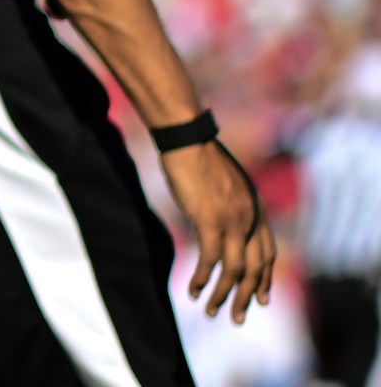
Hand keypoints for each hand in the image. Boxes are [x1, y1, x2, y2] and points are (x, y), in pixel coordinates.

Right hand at [162, 140, 274, 322]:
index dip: (265, 279)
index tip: (261, 299)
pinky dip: (202, 278)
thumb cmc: (198, 155)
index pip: (267, 253)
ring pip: (235, 270)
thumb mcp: (223, 183)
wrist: (187, 138)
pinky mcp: (210, 221)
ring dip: (223, 294)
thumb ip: (229, 204)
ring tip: (212, 311)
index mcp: (256, 208)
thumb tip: (219, 217)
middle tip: (237, 317)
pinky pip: (210, 259)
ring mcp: (233, 220)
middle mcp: (251, 218)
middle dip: (246, 296)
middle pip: (256, 268)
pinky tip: (193, 290)